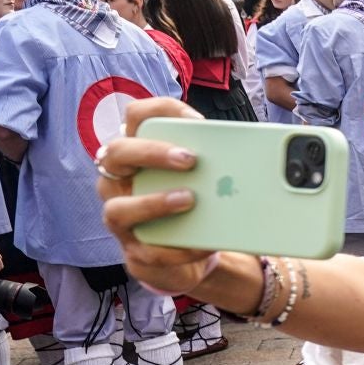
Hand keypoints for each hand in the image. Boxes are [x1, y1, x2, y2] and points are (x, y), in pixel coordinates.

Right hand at [96, 98, 222, 295]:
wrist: (187, 254)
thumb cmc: (191, 206)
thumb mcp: (200, 179)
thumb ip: (211, 162)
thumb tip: (247, 153)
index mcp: (136, 155)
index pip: (136, 117)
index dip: (162, 110)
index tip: (197, 120)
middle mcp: (118, 181)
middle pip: (117, 153)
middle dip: (152, 153)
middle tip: (189, 159)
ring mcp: (121, 217)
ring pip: (118, 208)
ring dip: (154, 203)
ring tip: (189, 200)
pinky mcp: (136, 251)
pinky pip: (150, 251)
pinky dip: (179, 248)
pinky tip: (203, 244)